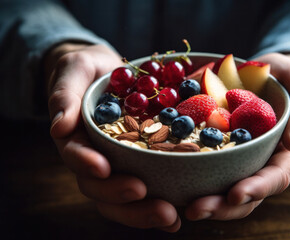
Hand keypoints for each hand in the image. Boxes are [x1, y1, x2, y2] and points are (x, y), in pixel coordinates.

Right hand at [46, 43, 179, 231]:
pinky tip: (178, 215)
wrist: (109, 73)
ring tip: (170, 218)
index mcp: (75, 137)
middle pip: (98, 187)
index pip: (75, 155)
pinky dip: (160, 203)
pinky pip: (145, 189)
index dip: (86, 164)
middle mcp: (93, 157)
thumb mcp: (74, 69)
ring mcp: (116, 163)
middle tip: (149, 201)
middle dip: (121, 197)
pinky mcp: (138, 164)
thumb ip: (64, 94)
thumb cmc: (88, 70)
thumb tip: (59, 127)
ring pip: (122, 198)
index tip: (103, 168)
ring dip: (143, 211)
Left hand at [185, 53, 289, 220]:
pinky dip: (194, 176)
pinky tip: (174, 178)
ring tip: (185, 206)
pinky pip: (208, 166)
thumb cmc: (288, 80)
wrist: (266, 75)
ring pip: (225, 188)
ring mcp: (240, 158)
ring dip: (207, 200)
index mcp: (284, 153)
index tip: (235, 195)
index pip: (275, 178)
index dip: (257, 189)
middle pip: (246, 194)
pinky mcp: (221, 150)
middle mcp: (261, 162)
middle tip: (196, 210)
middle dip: (223, 206)